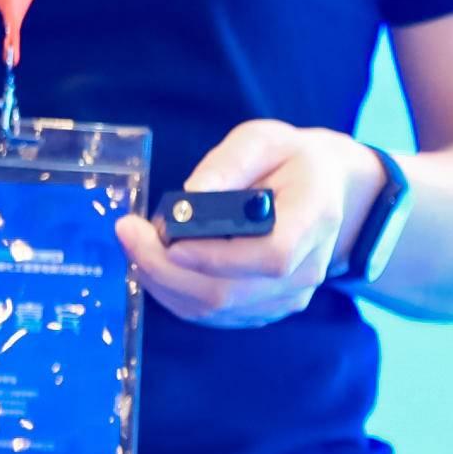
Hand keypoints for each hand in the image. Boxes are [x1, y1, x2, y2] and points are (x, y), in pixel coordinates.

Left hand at [114, 121, 388, 329]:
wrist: (324, 192)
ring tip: (135, 242)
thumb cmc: (290, 160)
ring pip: (216, 310)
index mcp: (314, 218)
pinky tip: (155, 261)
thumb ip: (231, 161)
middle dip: (166, 269)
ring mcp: (288, 296)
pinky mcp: (265, 308)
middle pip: (231, 292)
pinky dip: (175, 292)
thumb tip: (191, 194)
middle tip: (128, 232)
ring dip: (164, 282)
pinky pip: (214, 314)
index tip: (168, 238)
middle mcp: (307, 268)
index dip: (216, 256)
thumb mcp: (264, 139)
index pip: (271, 256)